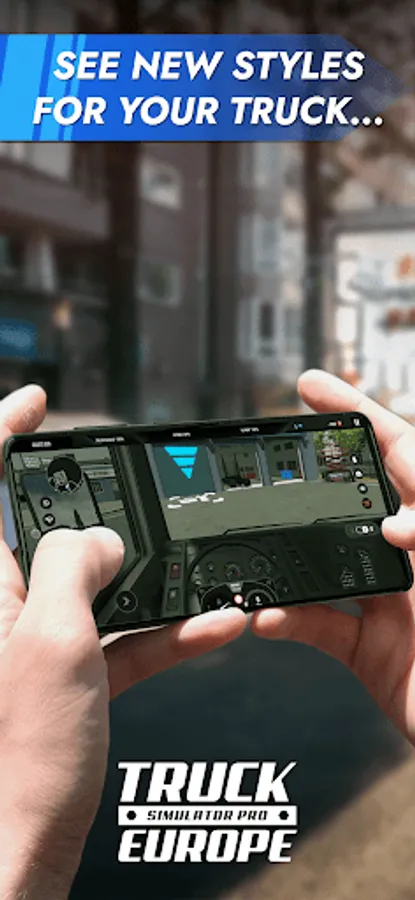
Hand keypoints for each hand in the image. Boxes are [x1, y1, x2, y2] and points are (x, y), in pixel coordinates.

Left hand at [0, 387, 245, 899]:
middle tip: (147, 506)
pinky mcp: (66, 674)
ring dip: (150, 580)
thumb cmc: (18, 751)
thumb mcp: (54, 637)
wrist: (22, 848)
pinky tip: (211, 629)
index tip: (40, 403)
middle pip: (50, 528)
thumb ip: (78, 565)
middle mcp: (4, 603)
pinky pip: (118, 636)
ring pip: (94, 584)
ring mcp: (35, 638)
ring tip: (200, 575)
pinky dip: (162, 632)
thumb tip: (106, 539)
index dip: (4, 429)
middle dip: (104, 513)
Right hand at [252, 370, 414, 746]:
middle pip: (354, 497)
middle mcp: (414, 559)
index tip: (313, 387)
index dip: (358, 415)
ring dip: (286, 556)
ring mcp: (390, 602)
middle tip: (265, 453)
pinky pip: (316, 625)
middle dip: (309, 471)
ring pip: (324, 561)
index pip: (403, 454)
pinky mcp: (369, 649)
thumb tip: (394, 520)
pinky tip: (266, 615)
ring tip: (253, 545)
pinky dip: (286, 619)